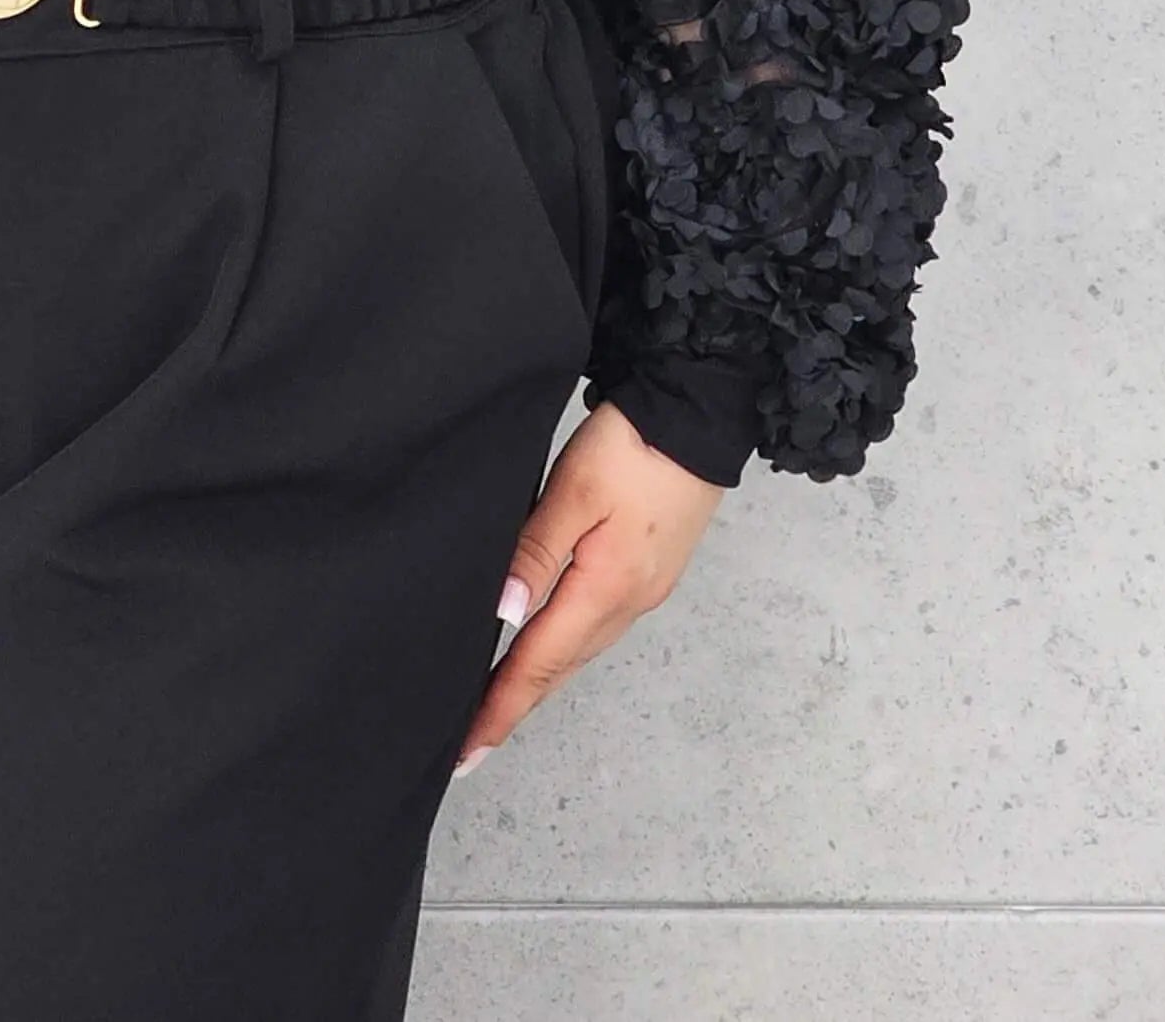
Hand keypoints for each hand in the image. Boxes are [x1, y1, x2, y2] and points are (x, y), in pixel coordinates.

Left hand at [451, 400, 728, 774]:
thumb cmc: (635, 446)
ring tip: (498, 705)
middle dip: (513, 707)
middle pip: (560, 669)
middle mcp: (629, 603)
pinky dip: (562, 650)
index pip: (539, 663)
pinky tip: (544, 647)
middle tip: (470, 743)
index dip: (499, 708)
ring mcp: (643, 591)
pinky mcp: (648, 573)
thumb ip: (535, 552)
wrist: (699, 414)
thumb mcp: (574, 491)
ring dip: (538, 681)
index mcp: (607, 588)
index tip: (465, 751)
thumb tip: (503, 616)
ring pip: (578, 652)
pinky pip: (595, 628)